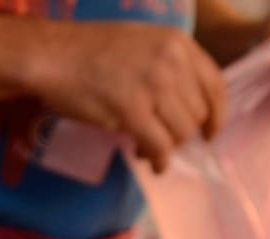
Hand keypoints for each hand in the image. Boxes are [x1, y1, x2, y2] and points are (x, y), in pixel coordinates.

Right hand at [24, 21, 225, 172]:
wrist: (52, 55)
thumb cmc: (89, 51)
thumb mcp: (142, 43)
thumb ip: (168, 65)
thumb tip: (182, 104)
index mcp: (178, 43)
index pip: (214, 84)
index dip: (217, 114)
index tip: (210, 132)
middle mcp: (172, 62)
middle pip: (197, 112)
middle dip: (182, 133)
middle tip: (161, 140)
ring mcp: (153, 85)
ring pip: (181, 132)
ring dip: (167, 147)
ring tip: (147, 150)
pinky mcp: (132, 110)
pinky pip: (159, 145)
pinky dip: (158, 160)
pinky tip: (151, 164)